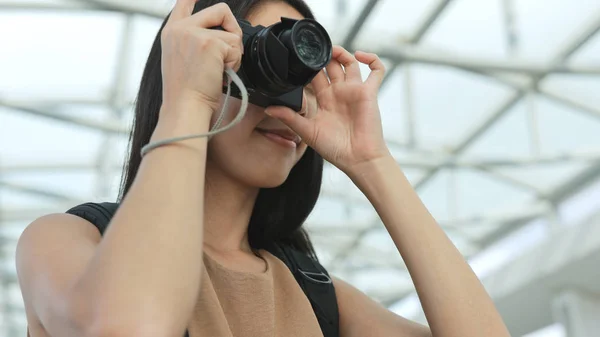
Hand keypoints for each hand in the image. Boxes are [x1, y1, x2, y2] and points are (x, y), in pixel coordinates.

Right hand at [160, 1, 242, 114]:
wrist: (185, 107)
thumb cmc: (186, 93)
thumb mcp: (182, 60)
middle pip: (221, 11)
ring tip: (218, 71)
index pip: (183, 5)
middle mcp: (181, 28)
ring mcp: (194, 33)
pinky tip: (220, 74)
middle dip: (233, 30)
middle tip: (228, 53)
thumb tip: (220, 37)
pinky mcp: (210, 43)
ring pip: (232, 35)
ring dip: (233, 56)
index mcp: (172, 32)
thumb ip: (194, 43)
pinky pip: (235, 47)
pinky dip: (234, 64)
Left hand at [265, 46, 390, 174]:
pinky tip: (361, 56)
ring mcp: (354, 91)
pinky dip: (373, 59)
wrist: (358, 159)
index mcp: (324, 101)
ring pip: (350, 63)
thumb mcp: (308, 132)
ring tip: (332, 49)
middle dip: (323, 55)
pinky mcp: (369, 93)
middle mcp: (338, 93)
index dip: (308, 66)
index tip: (299, 59)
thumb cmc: (335, 149)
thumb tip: (269, 108)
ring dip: (342, 52)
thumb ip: (290, 118)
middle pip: (331, 65)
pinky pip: (376, 70)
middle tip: (315, 49)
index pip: (314, 76)